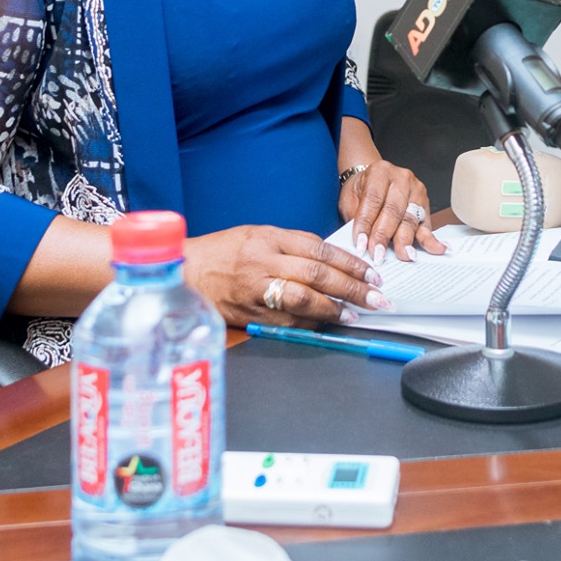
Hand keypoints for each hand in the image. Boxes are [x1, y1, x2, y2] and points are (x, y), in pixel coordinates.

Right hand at [183, 226, 389, 327]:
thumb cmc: (222, 252)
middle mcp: (263, 262)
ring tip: (354, 314)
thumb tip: (331, 261)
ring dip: (333, 309)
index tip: (372, 274)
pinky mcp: (249, 314)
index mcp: (268, 238)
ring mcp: (255, 290)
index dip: (350, 263)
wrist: (184, 273)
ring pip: (303, 300)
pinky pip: (286, 322)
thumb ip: (292, 246)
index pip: (319, 250)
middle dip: (352, 288)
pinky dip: (309, 324)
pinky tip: (325, 325)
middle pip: (317, 275)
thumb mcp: (257, 235)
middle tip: (377, 298)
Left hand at [340, 159, 444, 262]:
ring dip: (405, 240)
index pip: (372, 199)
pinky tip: (436, 248)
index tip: (361, 244)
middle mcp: (401, 178)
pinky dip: (430, 239)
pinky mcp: (425, 205)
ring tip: (403, 255)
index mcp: (380, 172)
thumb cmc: (361, 190)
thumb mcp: (350, 197)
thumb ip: (354, 216)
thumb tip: (360, 241)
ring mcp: (416, 191)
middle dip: (384, 235)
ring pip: (410, 219)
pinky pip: (426, 224)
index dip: (366, 224)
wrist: (375, 180)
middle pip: (393, 210)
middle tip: (378, 254)